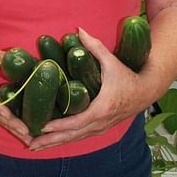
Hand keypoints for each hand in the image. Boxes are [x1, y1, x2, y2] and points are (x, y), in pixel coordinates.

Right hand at [0, 45, 32, 146]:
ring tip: (30, 140)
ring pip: (1, 120)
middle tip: (28, 135)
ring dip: (14, 130)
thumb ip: (3, 57)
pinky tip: (24, 134)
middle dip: (13, 127)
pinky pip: (2, 118)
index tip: (10, 117)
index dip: (2, 111)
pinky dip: (12, 126)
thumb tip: (20, 59)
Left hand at [28, 28, 148, 151]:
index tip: (42, 127)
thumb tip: (79, 30)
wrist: (146, 90)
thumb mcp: (111, 61)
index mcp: (102, 108)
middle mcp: (100, 122)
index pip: (77, 121)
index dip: (59, 126)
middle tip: (30, 144)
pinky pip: (80, 136)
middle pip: (72, 135)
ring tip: (35, 146)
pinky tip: (51, 142)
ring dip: (55, 143)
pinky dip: (65, 140)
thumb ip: (95, 46)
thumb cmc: (127, 75)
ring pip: (75, 139)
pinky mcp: (100, 128)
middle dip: (50, 140)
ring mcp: (101, 127)